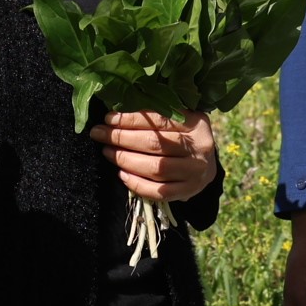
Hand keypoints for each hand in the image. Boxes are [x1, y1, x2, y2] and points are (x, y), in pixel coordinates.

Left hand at [93, 110, 216, 204]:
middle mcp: (199, 149)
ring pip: (155, 168)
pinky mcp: (188, 192)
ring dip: (126, 160)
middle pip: (155, 144)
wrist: (206, 164)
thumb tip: (118, 112)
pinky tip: (121, 174)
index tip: (108, 118)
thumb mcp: (181, 119)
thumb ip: (157, 114)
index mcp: (197, 125)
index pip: (160, 120)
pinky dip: (137, 183)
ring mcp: (195, 173)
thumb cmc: (186, 136)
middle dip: (122, 138)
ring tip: (107, 152)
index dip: (131, 119)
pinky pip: (158, 191)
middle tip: (99, 134)